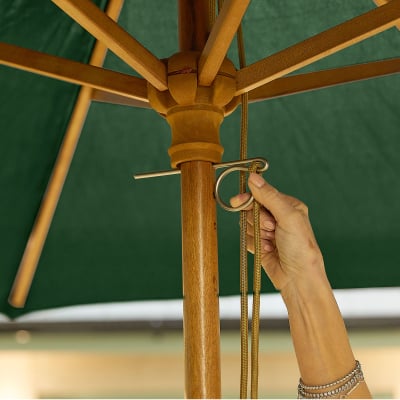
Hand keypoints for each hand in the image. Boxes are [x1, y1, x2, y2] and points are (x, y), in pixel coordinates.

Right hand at [230, 173, 324, 291]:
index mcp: (287, 205)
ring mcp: (267, 230)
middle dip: (257, 220)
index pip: (260, 194)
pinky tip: (267, 250)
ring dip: (256, 234)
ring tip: (271, 242)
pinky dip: (253, 245)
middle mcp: (276, 216)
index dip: (248, 198)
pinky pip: (245, 238)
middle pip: (250, 209)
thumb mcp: (288, 217)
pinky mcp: (259, 244)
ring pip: (246, 224)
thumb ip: (270, 196)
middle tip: (270, 229)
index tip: (237, 202)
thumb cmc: (300, 248)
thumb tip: (253, 177)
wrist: (297, 279)